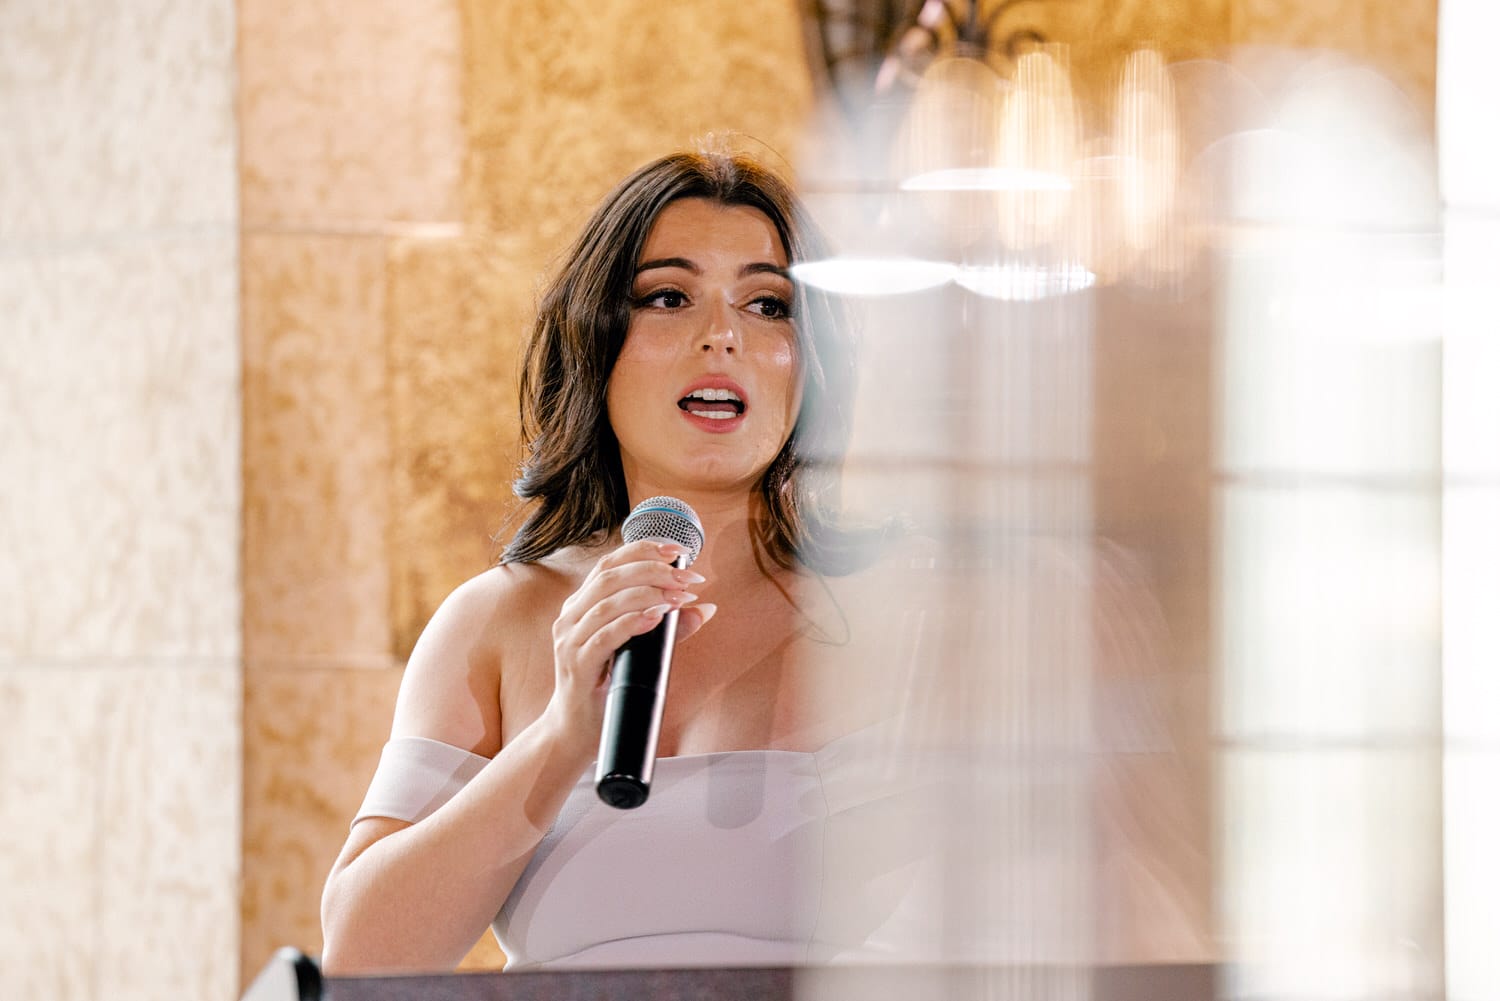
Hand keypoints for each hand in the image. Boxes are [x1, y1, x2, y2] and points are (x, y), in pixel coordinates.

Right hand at [544, 539, 715, 746]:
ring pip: (607, 602)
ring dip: (648, 594)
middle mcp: (572, 615)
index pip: (611, 563)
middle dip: (654, 570)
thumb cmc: (606, 686)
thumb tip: (705, 608)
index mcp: (583, 604)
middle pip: (611, 576)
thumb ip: (667, 628)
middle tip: (688, 578)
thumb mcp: (638, 651)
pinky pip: (603, 637)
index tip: (679, 552)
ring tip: (680, 597)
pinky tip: (656, 618)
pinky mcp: (576, 664)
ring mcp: (571, 640)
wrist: (575, 730)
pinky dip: (632, 623)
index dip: (644, 550)